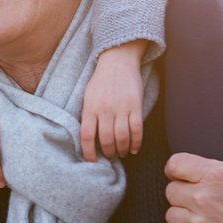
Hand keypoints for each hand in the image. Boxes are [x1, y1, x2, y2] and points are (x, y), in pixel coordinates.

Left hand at [81, 41, 145, 160]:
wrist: (117, 61)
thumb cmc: (101, 80)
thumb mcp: (88, 96)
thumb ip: (88, 114)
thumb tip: (88, 137)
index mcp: (90, 108)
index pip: (86, 135)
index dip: (88, 151)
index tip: (92, 161)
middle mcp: (104, 109)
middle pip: (106, 139)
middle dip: (108, 152)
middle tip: (110, 156)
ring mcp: (121, 108)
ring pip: (122, 137)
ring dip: (122, 149)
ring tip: (122, 153)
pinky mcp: (135, 106)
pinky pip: (137, 129)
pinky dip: (136, 142)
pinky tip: (134, 149)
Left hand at [164, 105, 222, 222]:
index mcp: (218, 175)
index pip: (174, 164)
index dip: (182, 172)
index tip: (194, 180)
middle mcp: (205, 198)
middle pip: (171, 191)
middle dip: (186, 196)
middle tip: (208, 204)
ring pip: (171, 216)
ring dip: (185, 219)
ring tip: (210, 221)